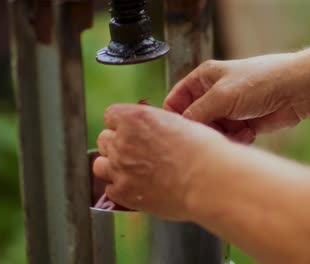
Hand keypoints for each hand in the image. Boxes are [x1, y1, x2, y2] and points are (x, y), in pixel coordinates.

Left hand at [92, 104, 226, 220]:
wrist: (209, 179)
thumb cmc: (202, 151)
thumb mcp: (177, 123)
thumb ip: (154, 125)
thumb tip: (149, 131)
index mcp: (135, 118)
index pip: (111, 116)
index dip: (121, 124)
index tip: (130, 131)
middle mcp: (122, 141)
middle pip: (104, 139)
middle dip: (116, 145)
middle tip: (134, 153)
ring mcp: (120, 168)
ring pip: (100, 164)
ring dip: (112, 167)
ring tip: (131, 172)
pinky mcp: (124, 193)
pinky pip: (109, 190)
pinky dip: (120, 190)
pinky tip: (137, 189)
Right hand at [163, 54, 302, 142]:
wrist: (296, 91)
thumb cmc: (259, 83)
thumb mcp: (220, 96)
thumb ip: (196, 113)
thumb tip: (180, 129)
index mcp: (203, 78)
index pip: (176, 99)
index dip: (174, 116)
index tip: (179, 133)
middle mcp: (213, 93)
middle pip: (194, 120)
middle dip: (203, 130)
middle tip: (212, 134)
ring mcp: (228, 109)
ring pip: (211, 131)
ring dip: (221, 136)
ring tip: (235, 132)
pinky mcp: (242, 123)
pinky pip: (229, 138)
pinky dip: (236, 139)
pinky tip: (248, 134)